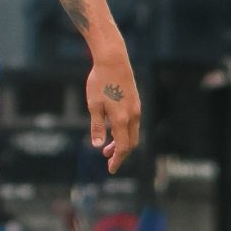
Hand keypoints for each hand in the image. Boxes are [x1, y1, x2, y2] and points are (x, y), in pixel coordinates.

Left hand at [86, 46, 140, 173]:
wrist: (113, 60)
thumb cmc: (100, 82)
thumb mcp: (94, 105)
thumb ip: (98, 126)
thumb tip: (98, 146)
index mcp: (122, 119)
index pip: (122, 147)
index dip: (117, 160)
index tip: (110, 170)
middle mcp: (133, 116)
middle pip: (130, 143)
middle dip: (120, 154)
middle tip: (107, 160)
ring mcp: (136, 109)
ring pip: (133, 134)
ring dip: (121, 143)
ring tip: (106, 148)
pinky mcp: (136, 102)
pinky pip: (133, 124)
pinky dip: (125, 133)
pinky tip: (113, 131)